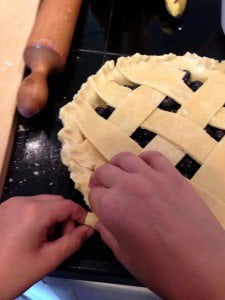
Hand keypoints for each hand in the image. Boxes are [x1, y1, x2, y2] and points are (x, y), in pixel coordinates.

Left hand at [0, 195, 93, 299]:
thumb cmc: (13, 273)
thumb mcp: (48, 259)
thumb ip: (73, 242)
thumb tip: (89, 230)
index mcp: (34, 212)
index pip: (68, 205)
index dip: (80, 215)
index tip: (83, 230)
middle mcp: (22, 202)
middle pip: (56, 201)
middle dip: (65, 217)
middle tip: (63, 238)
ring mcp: (11, 203)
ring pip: (44, 202)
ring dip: (52, 216)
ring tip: (47, 239)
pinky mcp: (4, 208)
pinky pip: (30, 205)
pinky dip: (39, 216)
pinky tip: (34, 235)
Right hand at [89, 151, 224, 299]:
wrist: (203, 267)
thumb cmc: (161, 268)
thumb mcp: (125, 256)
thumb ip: (108, 234)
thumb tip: (101, 222)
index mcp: (112, 206)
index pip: (93, 194)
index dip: (95, 202)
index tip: (100, 207)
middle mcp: (128, 185)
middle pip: (104, 171)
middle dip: (99, 181)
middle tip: (103, 189)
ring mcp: (152, 177)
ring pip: (125, 158)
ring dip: (116, 165)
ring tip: (119, 174)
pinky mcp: (173, 175)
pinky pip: (154, 157)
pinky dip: (144, 160)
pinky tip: (144, 169)